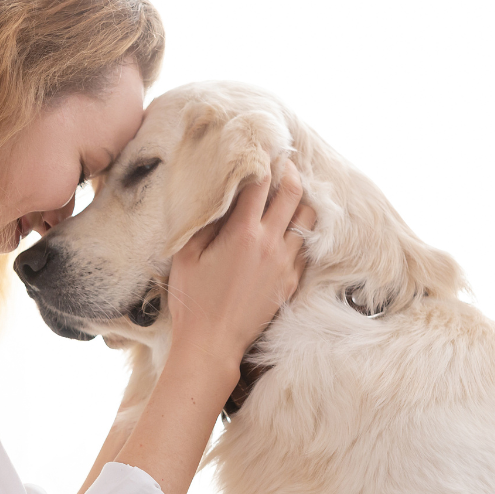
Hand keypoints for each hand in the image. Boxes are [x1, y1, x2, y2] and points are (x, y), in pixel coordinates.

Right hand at [168, 161, 315, 367]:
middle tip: (283, 162)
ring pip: (308, 219)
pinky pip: (306, 247)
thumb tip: (217, 197)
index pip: (260, 184)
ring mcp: (285, 264)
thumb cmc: (192, 299)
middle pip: (293, 194)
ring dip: (301, 201)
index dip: (262, 162)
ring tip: (291, 193)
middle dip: (289, 172)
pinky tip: (291, 228)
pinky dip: (302, 231)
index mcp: (243, 233)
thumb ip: (204, 222)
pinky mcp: (291, 282)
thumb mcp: (186, 255)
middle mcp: (271, 244)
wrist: (212, 344)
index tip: (261, 150)